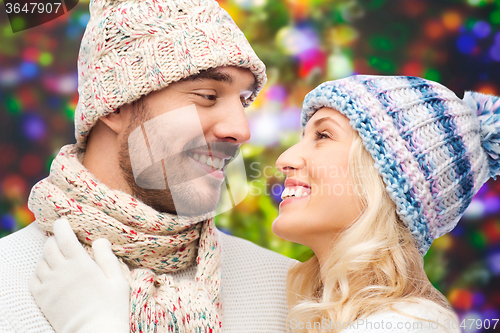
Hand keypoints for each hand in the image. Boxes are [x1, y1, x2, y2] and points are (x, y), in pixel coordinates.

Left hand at [30, 218, 129, 332]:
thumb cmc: (111, 307)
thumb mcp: (117, 280)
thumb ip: (107, 257)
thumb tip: (99, 239)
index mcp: (81, 264)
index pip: (64, 237)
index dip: (62, 225)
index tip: (63, 221)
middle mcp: (62, 272)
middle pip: (49, 247)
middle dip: (54, 239)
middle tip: (61, 239)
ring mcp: (50, 286)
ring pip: (41, 262)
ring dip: (47, 255)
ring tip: (57, 257)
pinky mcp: (43, 299)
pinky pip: (33, 279)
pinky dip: (39, 272)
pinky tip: (48, 273)